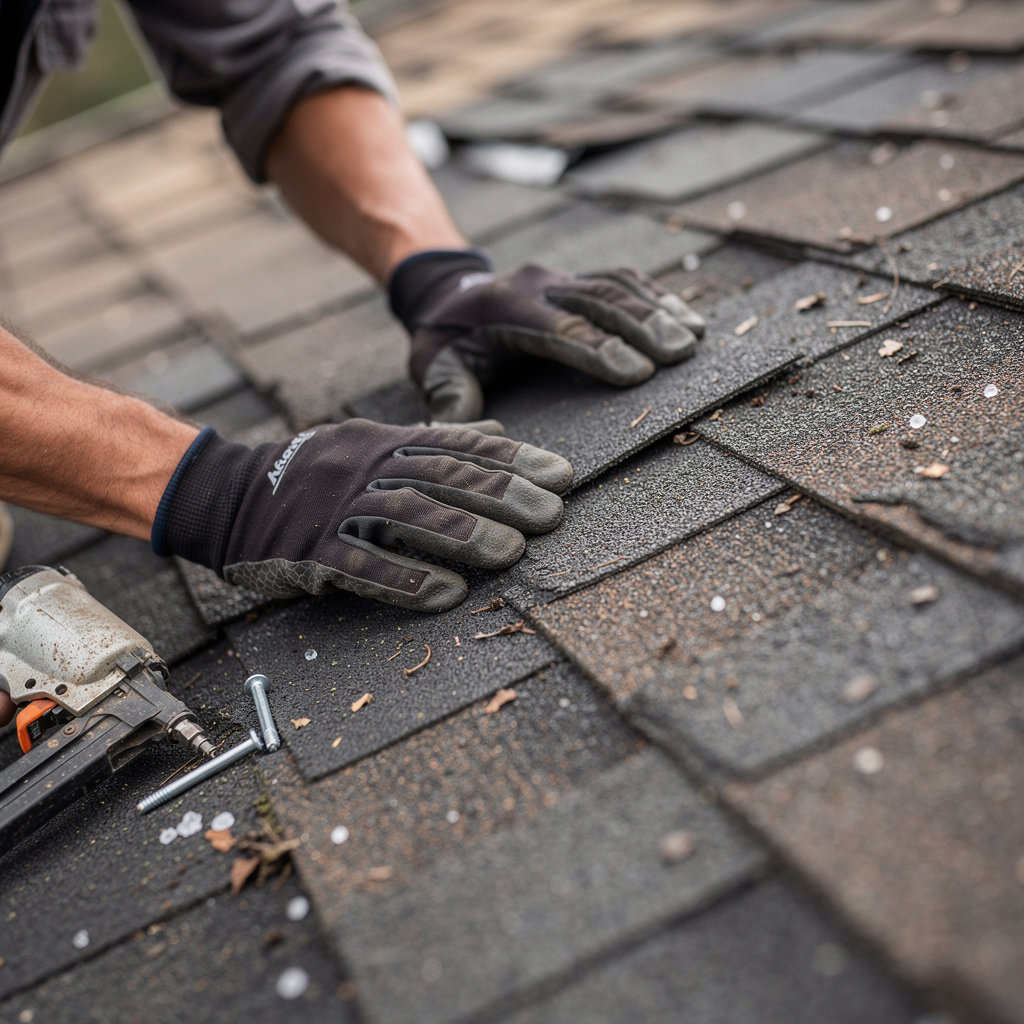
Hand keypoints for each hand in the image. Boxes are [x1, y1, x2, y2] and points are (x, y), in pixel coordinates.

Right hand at [153, 419, 571, 611]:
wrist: (229, 493)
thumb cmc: (315, 471)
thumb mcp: (372, 442)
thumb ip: (435, 441)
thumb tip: (499, 431)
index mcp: (386, 441)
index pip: (459, 445)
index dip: (514, 460)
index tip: (561, 477)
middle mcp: (367, 469)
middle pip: (441, 477)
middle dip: (501, 496)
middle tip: (551, 517)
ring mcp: (337, 508)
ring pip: (406, 517)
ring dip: (462, 536)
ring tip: (512, 554)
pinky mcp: (310, 550)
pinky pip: (361, 565)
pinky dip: (405, 580)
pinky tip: (447, 595)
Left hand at [389, 251, 705, 421]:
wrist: (447, 294)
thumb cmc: (446, 344)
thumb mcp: (435, 370)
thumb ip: (451, 400)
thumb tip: (470, 433)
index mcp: (504, 307)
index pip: (559, 328)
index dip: (600, 349)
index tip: (638, 374)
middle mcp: (538, 284)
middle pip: (598, 298)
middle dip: (643, 324)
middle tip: (681, 352)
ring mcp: (563, 277)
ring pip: (617, 283)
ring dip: (658, 308)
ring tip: (695, 338)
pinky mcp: (580, 279)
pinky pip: (624, 280)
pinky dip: (658, 298)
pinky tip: (689, 320)